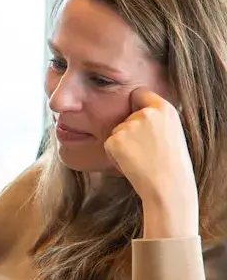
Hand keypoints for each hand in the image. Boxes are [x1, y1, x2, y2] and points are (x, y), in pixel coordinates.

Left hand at [104, 88, 198, 237]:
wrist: (168, 186)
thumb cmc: (171, 164)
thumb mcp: (171, 132)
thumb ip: (155, 119)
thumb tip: (136, 111)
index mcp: (164, 109)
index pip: (140, 94)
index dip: (135, 103)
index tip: (135, 109)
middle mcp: (145, 113)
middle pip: (127, 117)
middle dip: (130, 131)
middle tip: (147, 150)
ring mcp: (129, 126)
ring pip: (117, 132)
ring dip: (123, 145)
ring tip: (142, 159)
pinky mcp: (114, 140)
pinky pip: (108, 144)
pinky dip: (115, 156)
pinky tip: (132, 164)